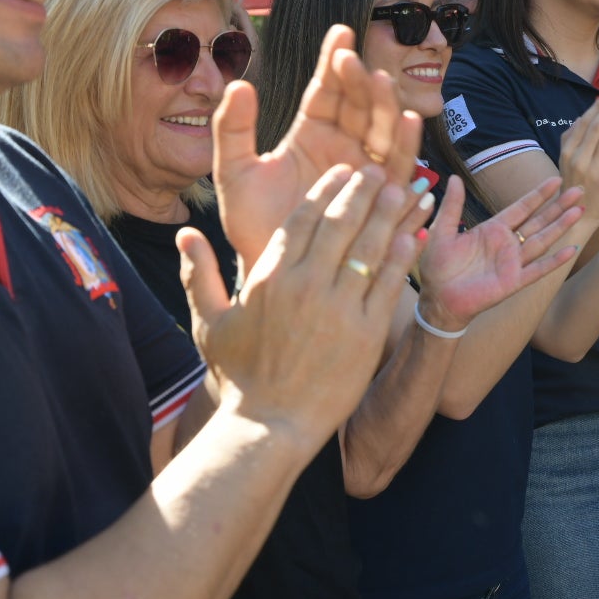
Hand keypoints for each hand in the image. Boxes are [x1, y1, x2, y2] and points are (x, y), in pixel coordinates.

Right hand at [180, 164, 424, 449]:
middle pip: (340, 223)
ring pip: (369, 246)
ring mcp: (338, 306)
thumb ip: (198, 274)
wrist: (268, 427)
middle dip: (361, 191)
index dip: (326, 191)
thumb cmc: (239, 379)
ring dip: (389, 213)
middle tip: (376, 170)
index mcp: (270, 276)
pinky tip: (415, 233)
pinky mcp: (365, 331)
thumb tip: (184, 234)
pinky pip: (389, 282)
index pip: (303, 219)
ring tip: (404, 189)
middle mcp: (306, 284)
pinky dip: (403, 254)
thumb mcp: (209, 323)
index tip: (342, 173)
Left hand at [215, 26, 422, 266]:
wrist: (274, 269)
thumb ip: (232, 129)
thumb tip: (238, 84)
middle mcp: (343, 145)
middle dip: (359, 80)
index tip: (340, 33)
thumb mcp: (234, 172)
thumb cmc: (254, 225)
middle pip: (359, 104)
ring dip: (385, 105)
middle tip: (353, 60)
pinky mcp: (381, 196)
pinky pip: (398, 166)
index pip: (326, 90)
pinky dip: (406, 143)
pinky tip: (408, 121)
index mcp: (311, 133)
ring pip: (382, 129)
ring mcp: (365, 169)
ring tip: (382, 82)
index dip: (334, 62)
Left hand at [416, 175, 585, 330]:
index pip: (521, 207)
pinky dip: (555, 260)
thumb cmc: (437, 267)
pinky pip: (538, 269)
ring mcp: (513, 263)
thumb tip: (455, 178)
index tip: (556, 180)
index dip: (539, 194)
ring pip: (543, 240)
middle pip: (539, 221)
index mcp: (492, 229)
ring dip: (561, 226)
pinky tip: (571, 249)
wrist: (437, 300)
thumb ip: (452, 206)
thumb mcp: (441, 231)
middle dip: (558, 206)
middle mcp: (507, 244)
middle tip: (578, 190)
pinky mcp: (513, 282)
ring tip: (580, 211)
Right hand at [558, 90, 598, 232]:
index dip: (598, 106)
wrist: (578, 215)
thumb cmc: (576, 184)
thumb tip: (584, 115)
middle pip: (595, 127)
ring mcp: (591, 169)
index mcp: (568, 150)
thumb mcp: (569, 160)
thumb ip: (575, 138)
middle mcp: (577, 157)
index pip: (584, 122)